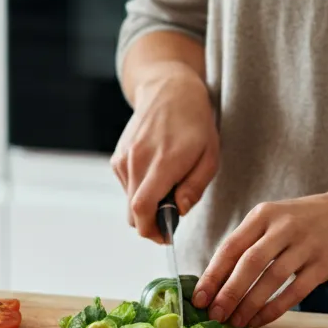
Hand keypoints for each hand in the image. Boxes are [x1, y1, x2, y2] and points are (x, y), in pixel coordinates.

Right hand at [111, 64, 219, 242]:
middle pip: (132, 213)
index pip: (143, 209)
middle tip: (171, 218)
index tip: (166, 237)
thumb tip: (178, 211)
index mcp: (162, 163)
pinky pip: (126, 187)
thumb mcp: (210, 156)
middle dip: (150, 224)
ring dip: (147, 205)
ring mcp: (123, 159)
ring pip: (129, 201)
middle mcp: (137, 161)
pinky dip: (139, 190)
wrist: (168, 91)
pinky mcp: (117, 158)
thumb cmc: (195, 123)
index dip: (151, 231)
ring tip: (168, 187)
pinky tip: (156, 173)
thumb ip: (194, 188)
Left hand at [192, 193, 327, 327]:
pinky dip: (275, 309)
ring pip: (272, 279)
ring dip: (250, 304)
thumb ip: (247, 244)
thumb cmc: (300, 221)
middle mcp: (283, 227)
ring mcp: (306, 245)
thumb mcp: (271, 220)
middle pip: (249, 263)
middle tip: (214, 315)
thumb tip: (216, 281)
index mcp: (263, 215)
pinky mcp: (324, 265)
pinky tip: (260, 320)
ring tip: (235, 322)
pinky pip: (295, 292)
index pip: (231, 247)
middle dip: (229, 292)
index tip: (199, 298)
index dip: (213, 275)